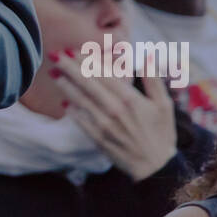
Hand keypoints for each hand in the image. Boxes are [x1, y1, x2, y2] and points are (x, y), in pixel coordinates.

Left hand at [51, 52, 176, 180]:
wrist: (156, 167)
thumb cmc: (161, 133)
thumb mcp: (164, 105)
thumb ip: (153, 79)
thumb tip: (147, 57)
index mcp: (130, 98)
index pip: (102, 74)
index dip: (86, 60)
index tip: (72, 50)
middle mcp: (114, 109)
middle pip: (87, 83)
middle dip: (69, 67)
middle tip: (54, 55)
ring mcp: (104, 125)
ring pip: (80, 100)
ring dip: (65, 85)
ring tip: (53, 73)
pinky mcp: (98, 138)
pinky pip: (81, 121)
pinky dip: (71, 111)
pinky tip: (63, 102)